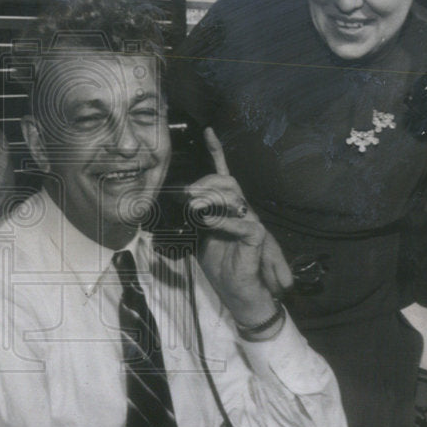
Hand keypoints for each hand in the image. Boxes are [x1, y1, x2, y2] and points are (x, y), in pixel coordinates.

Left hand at [187, 129, 288, 327]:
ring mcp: (250, 222)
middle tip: (185, 195)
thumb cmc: (221, 267)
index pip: (223, 174)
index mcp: (226, 208)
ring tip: (192, 208)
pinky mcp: (256, 238)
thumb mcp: (197, 241)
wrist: (240, 294)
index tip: (207, 132)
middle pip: (226, 182)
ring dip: (210, 199)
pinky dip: (221, 221)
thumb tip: (171, 208)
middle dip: (205, 182)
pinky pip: (241, 223)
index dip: (216, 152)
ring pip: (233, 197)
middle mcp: (241, 210)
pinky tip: (206, 222)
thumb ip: (188, 222)